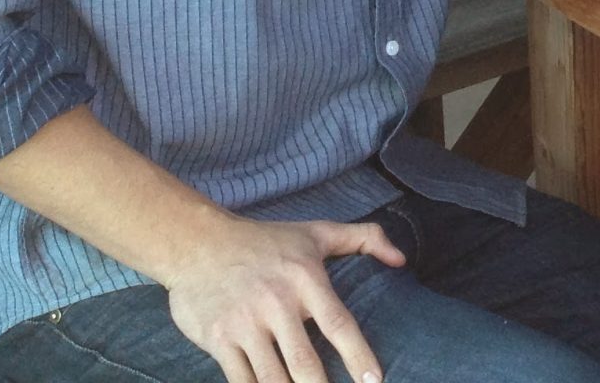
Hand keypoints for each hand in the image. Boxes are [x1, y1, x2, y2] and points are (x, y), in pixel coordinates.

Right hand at [160, 214, 402, 382]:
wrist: (197, 244)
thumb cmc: (265, 241)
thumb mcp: (317, 232)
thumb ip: (365, 238)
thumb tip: (402, 261)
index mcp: (306, 280)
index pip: (339, 324)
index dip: (358, 355)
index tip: (374, 381)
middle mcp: (276, 304)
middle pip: (305, 362)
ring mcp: (245, 325)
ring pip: (272, 378)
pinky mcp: (218, 340)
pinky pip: (241, 380)